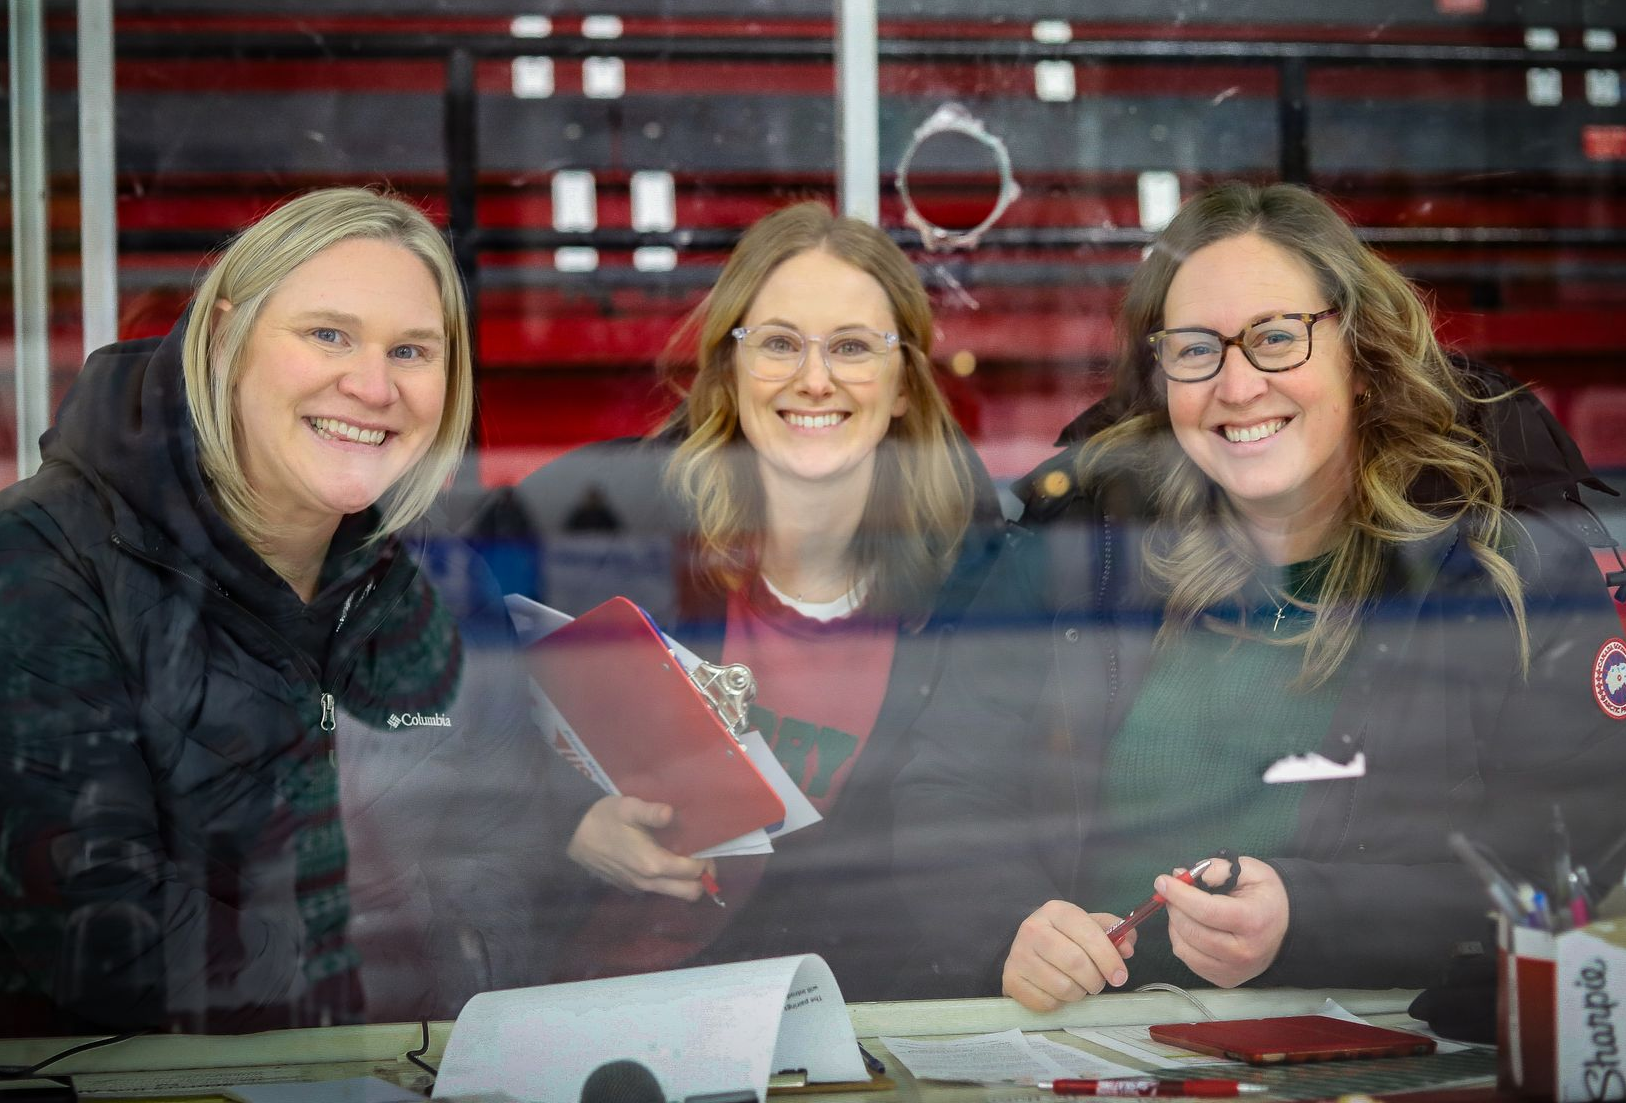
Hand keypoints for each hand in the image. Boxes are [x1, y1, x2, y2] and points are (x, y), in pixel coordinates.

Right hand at [566, 795, 711, 901]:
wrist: (572, 834)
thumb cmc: (603, 818)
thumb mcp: (628, 808)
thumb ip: (652, 812)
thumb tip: (671, 813)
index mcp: (653, 863)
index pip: (694, 872)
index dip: (706, 861)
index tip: (706, 846)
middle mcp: (649, 882)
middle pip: (690, 893)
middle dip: (701, 878)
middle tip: (701, 857)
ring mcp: (638, 887)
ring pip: (674, 894)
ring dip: (685, 881)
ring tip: (684, 856)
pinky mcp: (629, 887)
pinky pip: (658, 890)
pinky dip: (668, 881)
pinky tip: (663, 859)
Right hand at [1001, 900, 1135, 1011]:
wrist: (1026, 949)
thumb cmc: (1064, 938)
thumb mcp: (1088, 927)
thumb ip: (1114, 933)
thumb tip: (1127, 948)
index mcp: (1056, 911)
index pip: (1088, 934)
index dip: (1109, 958)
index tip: (1120, 976)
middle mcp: (1032, 929)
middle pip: (1076, 963)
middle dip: (1095, 980)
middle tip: (1097, 983)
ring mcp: (1018, 955)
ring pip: (1063, 987)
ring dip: (1078, 993)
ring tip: (1077, 986)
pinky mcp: (1010, 979)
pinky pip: (1047, 1003)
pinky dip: (1059, 1004)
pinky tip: (1057, 992)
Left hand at [1162, 856, 1288, 987]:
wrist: (1289, 928)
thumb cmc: (1267, 896)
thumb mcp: (1249, 871)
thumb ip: (1217, 869)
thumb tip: (1182, 875)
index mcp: (1253, 921)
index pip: (1206, 910)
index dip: (1179, 895)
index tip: (1162, 880)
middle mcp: (1243, 952)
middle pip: (1192, 931)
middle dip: (1174, 907)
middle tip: (1171, 891)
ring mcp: (1233, 971)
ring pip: (1184, 949)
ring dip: (1175, 925)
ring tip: (1182, 909)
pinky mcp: (1224, 980)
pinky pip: (1189, 961)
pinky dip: (1182, 941)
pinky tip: (1190, 926)